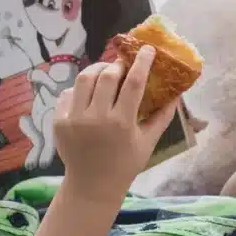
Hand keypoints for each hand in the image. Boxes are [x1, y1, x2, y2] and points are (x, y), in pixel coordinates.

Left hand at [53, 46, 177, 202]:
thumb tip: (176, 93)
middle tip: (124, 65)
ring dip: (98, 70)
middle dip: (118, 65)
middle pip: (107, 76)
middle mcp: (96, 118)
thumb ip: (162, 116)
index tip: (148, 50)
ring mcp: (74, 119)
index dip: (142, 62)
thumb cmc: (126, 164)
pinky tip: (89, 93)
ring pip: (84, 79)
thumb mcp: (149, 142)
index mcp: (122, 123)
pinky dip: (80, 88)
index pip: (133, 82)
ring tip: (106, 72)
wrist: (92, 185)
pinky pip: (68, 93)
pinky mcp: (59, 121)